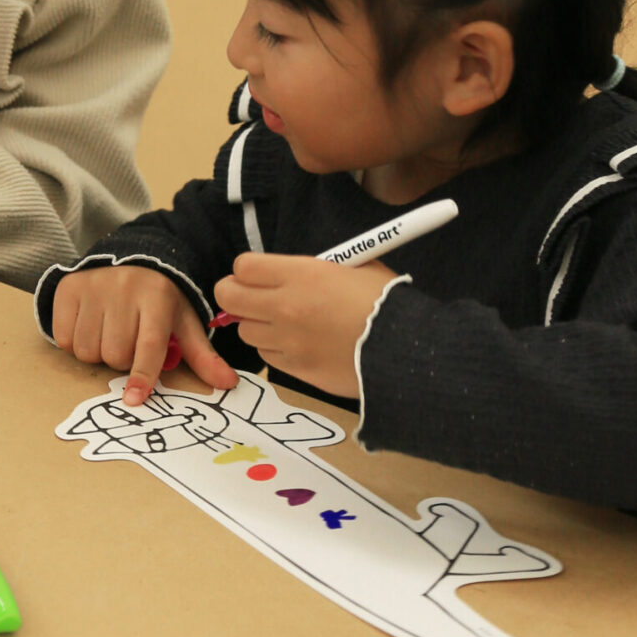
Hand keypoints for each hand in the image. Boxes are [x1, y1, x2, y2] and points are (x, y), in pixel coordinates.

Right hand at [51, 264, 239, 405]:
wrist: (130, 259)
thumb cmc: (160, 300)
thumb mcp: (183, 322)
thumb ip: (202, 355)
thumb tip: (228, 383)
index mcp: (157, 297)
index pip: (148, 344)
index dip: (142, 374)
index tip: (134, 399)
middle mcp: (123, 288)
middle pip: (114, 354)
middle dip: (121, 359)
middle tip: (128, 342)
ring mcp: (93, 286)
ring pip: (86, 349)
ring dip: (97, 352)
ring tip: (108, 332)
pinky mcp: (68, 288)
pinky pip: (63, 337)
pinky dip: (73, 340)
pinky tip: (88, 324)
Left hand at [213, 252, 398, 397]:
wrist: (407, 352)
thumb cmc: (386, 303)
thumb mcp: (356, 268)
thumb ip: (317, 267)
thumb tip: (292, 271)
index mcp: (301, 275)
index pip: (243, 267)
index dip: (248, 270)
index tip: (259, 274)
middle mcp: (286, 307)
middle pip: (229, 297)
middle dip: (236, 294)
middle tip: (252, 297)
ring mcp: (287, 341)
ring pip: (244, 330)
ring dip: (257, 324)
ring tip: (283, 323)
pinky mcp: (295, 369)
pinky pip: (267, 356)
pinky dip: (275, 348)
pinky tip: (298, 344)